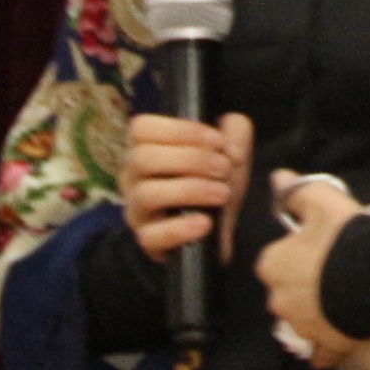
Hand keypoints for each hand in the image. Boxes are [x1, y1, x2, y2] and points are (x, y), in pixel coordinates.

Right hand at [124, 111, 254, 265]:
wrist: (218, 229)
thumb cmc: (213, 182)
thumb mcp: (229, 153)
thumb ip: (236, 131)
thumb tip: (230, 133)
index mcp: (147, 149)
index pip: (141, 128)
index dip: (180, 129)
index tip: (217, 141)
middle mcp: (134, 178)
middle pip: (144, 158)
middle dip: (192, 159)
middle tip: (224, 168)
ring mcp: (137, 211)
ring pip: (146, 194)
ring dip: (191, 190)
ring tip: (222, 193)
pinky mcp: (147, 241)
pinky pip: (151, 236)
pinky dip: (180, 229)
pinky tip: (206, 223)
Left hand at [254, 177, 362, 369]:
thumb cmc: (348, 237)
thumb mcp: (323, 201)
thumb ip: (296, 192)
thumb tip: (277, 178)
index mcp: (272, 265)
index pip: (276, 258)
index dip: (298, 251)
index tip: (320, 245)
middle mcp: (279, 300)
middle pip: (287, 291)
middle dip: (304, 284)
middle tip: (334, 269)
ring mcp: (302, 327)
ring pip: (302, 320)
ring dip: (316, 312)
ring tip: (344, 297)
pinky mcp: (326, 346)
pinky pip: (321, 351)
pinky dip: (326, 347)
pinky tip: (340, 334)